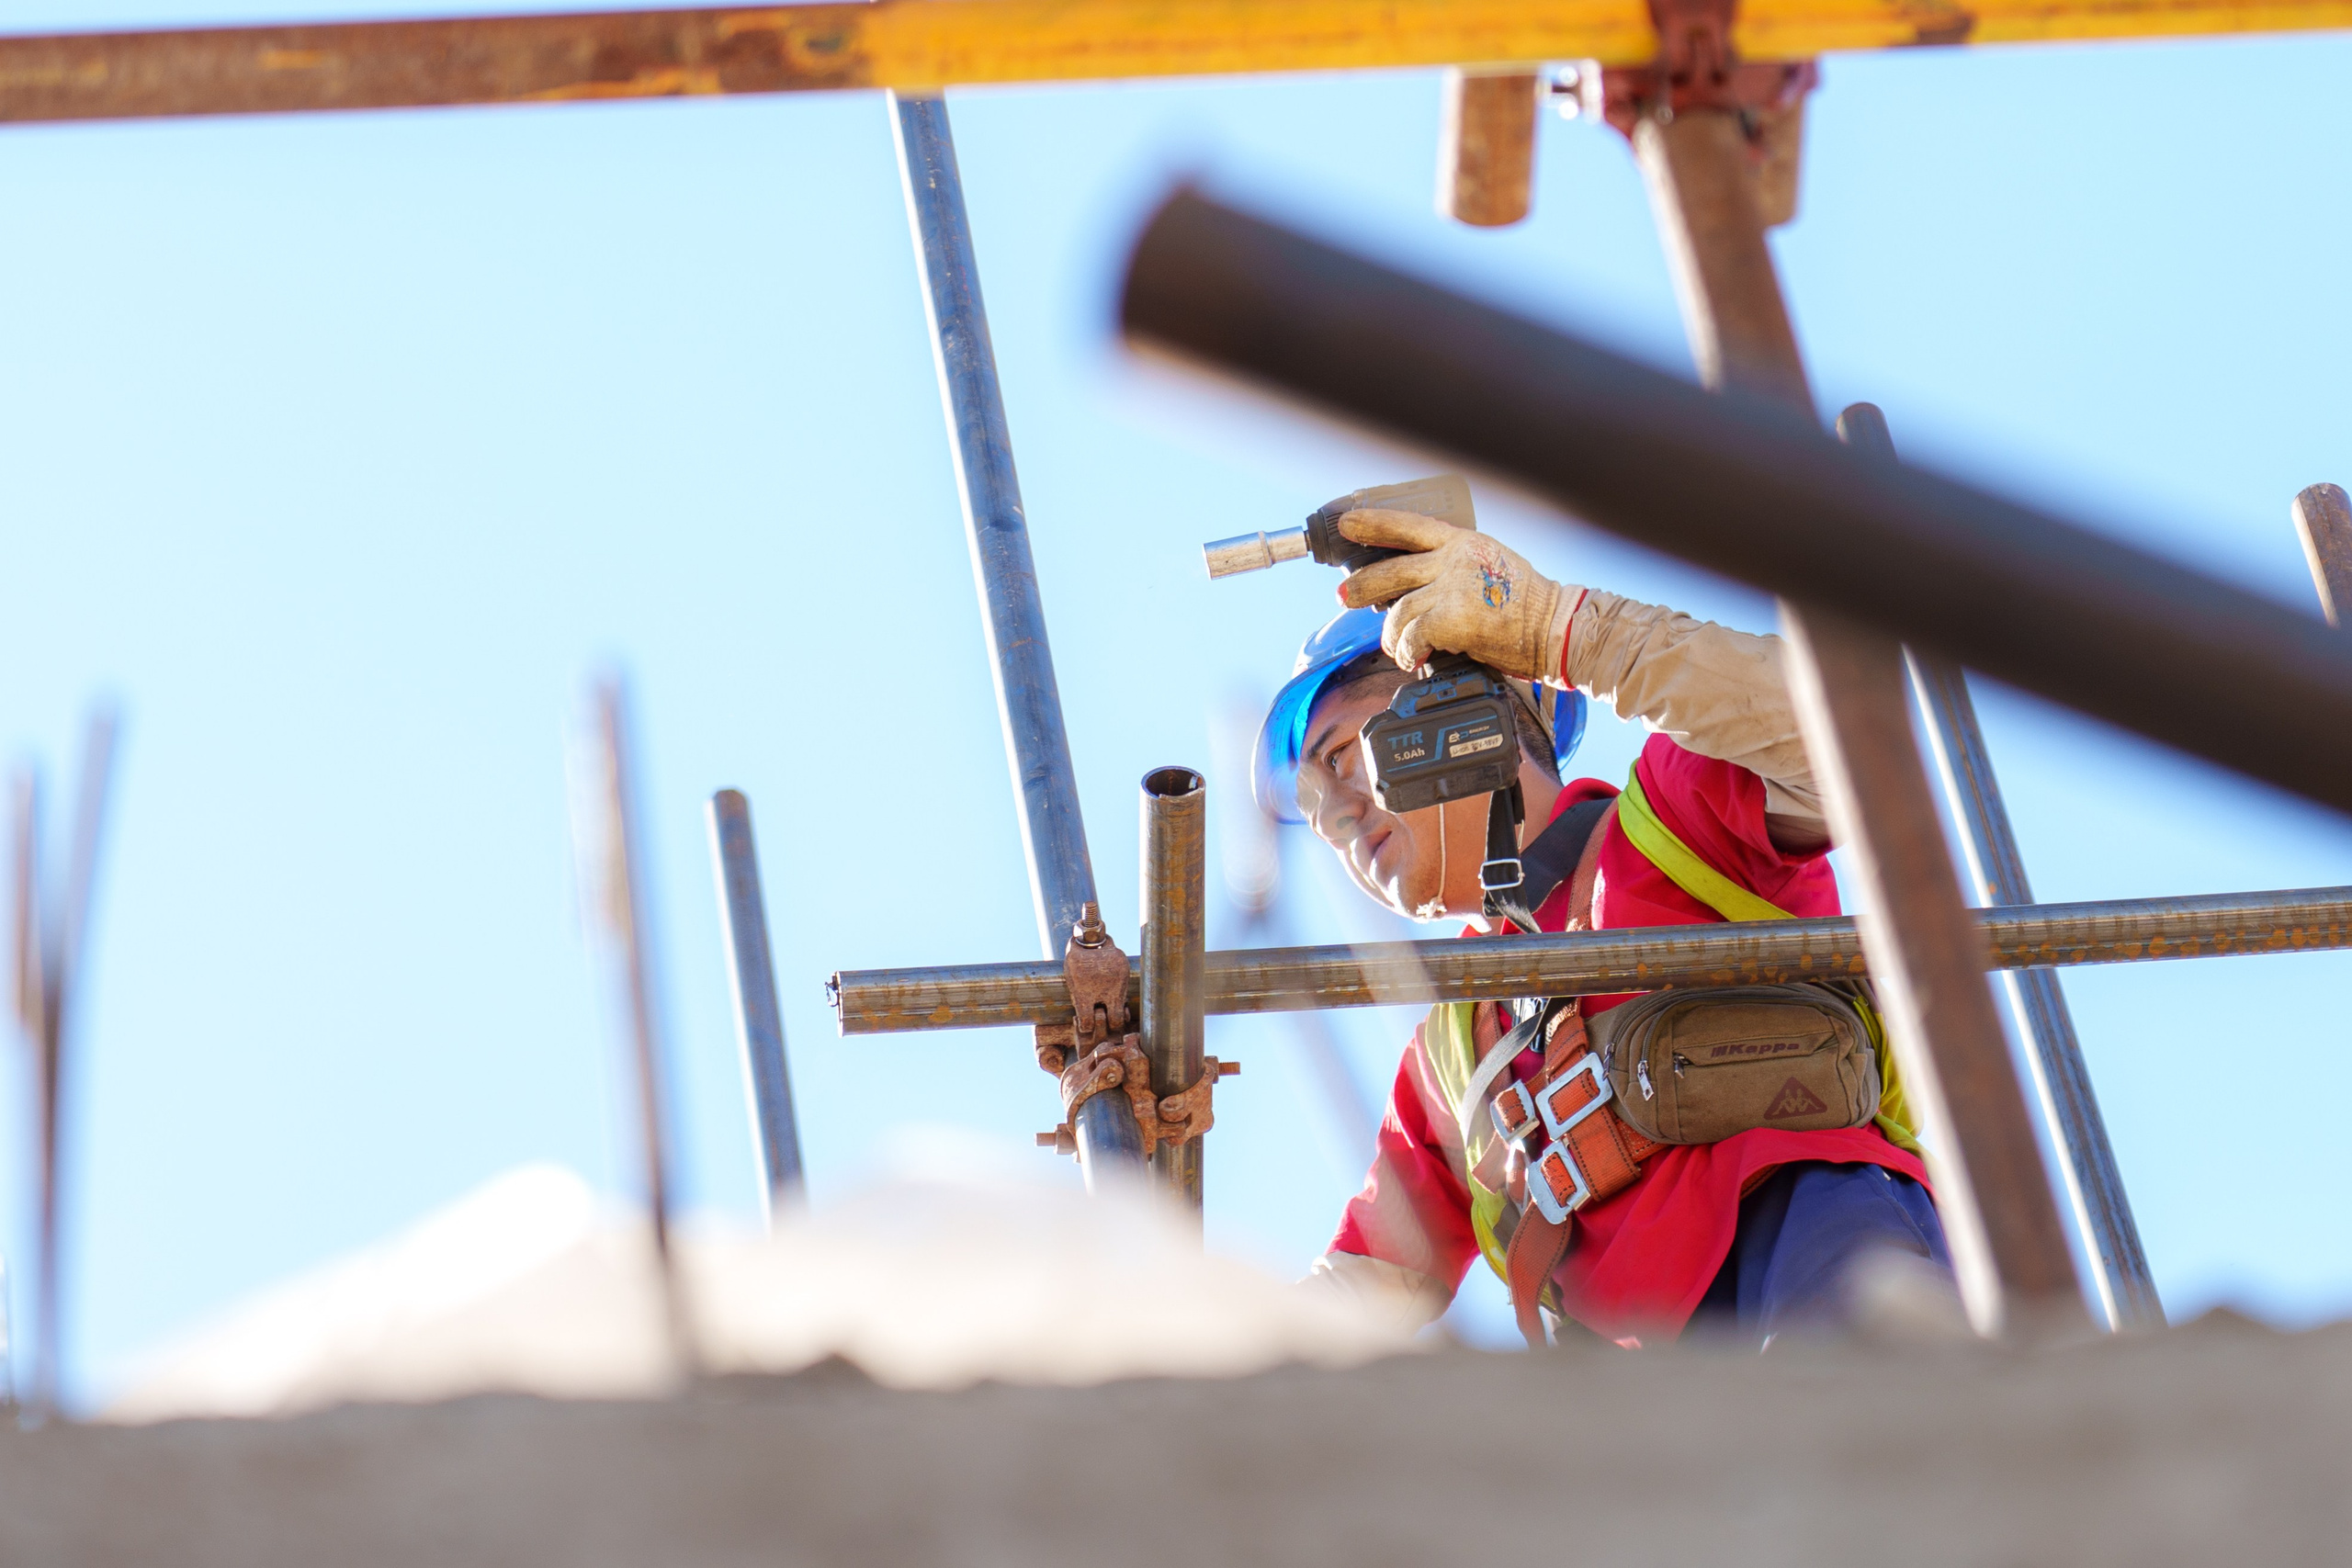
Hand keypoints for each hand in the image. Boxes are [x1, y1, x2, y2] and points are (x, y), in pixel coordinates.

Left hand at [1334, 508, 1577, 681]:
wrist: (1557, 628)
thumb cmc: (1527, 606)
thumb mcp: (1490, 567)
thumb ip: (1453, 569)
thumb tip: (1414, 589)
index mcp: (1463, 542)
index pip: (1409, 525)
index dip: (1373, 523)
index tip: (1347, 524)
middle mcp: (1454, 559)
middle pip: (1392, 570)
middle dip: (1361, 587)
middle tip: (1343, 598)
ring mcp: (1454, 587)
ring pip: (1399, 611)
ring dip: (1393, 636)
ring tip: (1398, 649)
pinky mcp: (1455, 617)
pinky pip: (1412, 636)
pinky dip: (1408, 651)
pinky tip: (1413, 658)